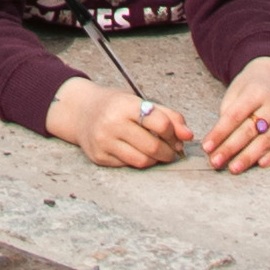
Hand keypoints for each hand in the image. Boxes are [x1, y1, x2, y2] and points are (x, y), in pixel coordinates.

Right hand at [56, 77, 194, 169]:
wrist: (80, 112)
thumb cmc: (115, 106)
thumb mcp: (139, 102)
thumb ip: (168, 116)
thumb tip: (189, 136)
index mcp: (125, 106)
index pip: (160, 123)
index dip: (174, 132)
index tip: (177, 135)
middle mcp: (112, 124)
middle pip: (153, 147)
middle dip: (170, 152)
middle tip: (173, 150)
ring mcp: (104, 142)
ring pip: (142, 161)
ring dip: (156, 160)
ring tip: (159, 154)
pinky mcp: (99, 157)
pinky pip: (128, 166)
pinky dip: (139, 162)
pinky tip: (139, 153)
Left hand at [203, 58, 269, 171]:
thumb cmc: (251, 88)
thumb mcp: (236, 91)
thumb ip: (228, 113)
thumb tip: (218, 141)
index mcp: (256, 92)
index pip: (234, 116)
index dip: (219, 133)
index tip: (206, 147)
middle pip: (249, 131)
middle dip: (230, 148)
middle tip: (215, 162)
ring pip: (266, 141)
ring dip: (248, 157)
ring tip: (233, 168)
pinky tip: (260, 164)